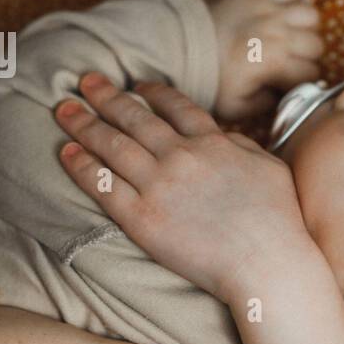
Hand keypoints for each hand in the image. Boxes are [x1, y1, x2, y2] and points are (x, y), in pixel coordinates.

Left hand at [55, 72, 320, 302]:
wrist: (266, 263)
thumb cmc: (279, 221)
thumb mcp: (271, 168)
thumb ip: (244, 147)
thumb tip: (226, 137)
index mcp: (213, 142)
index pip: (175, 106)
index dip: (152, 92)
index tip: (136, 84)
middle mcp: (181, 156)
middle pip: (135, 117)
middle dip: (106, 96)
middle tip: (85, 81)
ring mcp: (158, 185)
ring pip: (111, 145)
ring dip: (84, 123)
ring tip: (64, 110)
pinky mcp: (141, 218)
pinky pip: (102, 185)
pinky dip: (82, 166)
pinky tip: (67, 152)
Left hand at [209, 0, 321, 119]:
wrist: (186, 48)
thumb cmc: (212, 80)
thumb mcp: (239, 107)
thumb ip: (268, 106)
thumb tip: (286, 95)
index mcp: (274, 62)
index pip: (311, 72)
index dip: (302, 80)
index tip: (289, 81)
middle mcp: (277, 33)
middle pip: (316, 44)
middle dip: (307, 56)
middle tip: (290, 60)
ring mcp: (270, 10)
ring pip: (311, 16)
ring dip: (305, 28)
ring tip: (290, 36)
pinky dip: (292, 3)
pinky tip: (281, 16)